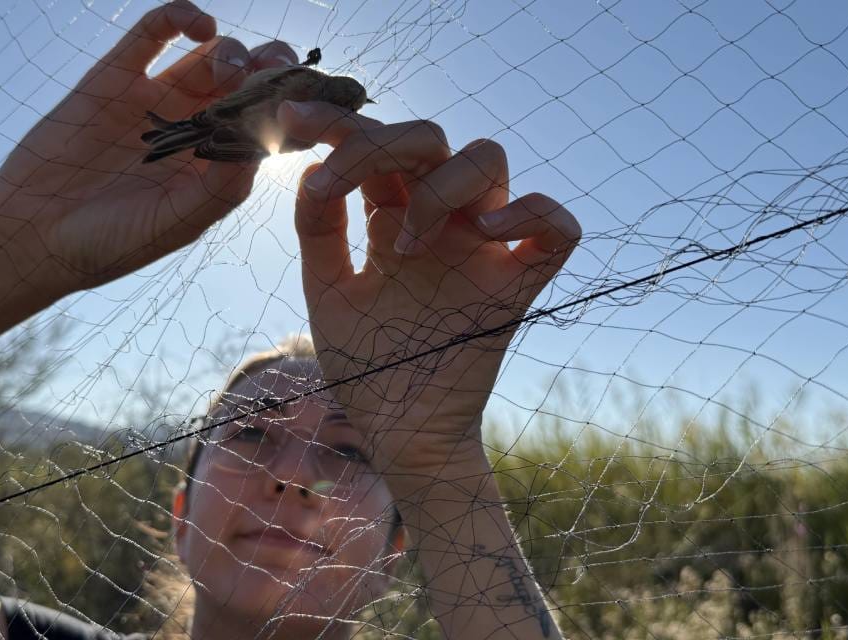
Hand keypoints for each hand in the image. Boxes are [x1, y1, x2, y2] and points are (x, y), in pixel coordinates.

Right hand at [0, 1, 302, 293]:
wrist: (30, 236)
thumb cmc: (108, 243)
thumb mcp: (176, 222)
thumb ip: (222, 184)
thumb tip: (265, 139)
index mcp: (218, 166)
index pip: (273, 125)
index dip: (297, 108)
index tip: (314, 100)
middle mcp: (194, 129)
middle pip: (251, 83)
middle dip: (273, 72)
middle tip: (276, 77)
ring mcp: (157, 99)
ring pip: (213, 54)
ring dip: (234, 51)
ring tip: (227, 71)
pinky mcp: (115, 75)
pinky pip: (155, 32)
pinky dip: (182, 16)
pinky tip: (199, 25)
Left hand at [281, 102, 580, 474]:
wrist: (402, 437)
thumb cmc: (368, 368)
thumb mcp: (329, 293)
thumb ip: (320, 233)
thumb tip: (313, 169)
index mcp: (395, 219)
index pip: (375, 148)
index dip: (336, 124)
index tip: (290, 119)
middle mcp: (442, 223)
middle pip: (429, 139)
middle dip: (377, 143)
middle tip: (335, 182)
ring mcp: (482, 250)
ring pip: (488, 160)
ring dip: (438, 186)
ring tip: (401, 246)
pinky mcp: (518, 287)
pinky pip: (557, 228)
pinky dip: (530, 214)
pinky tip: (487, 234)